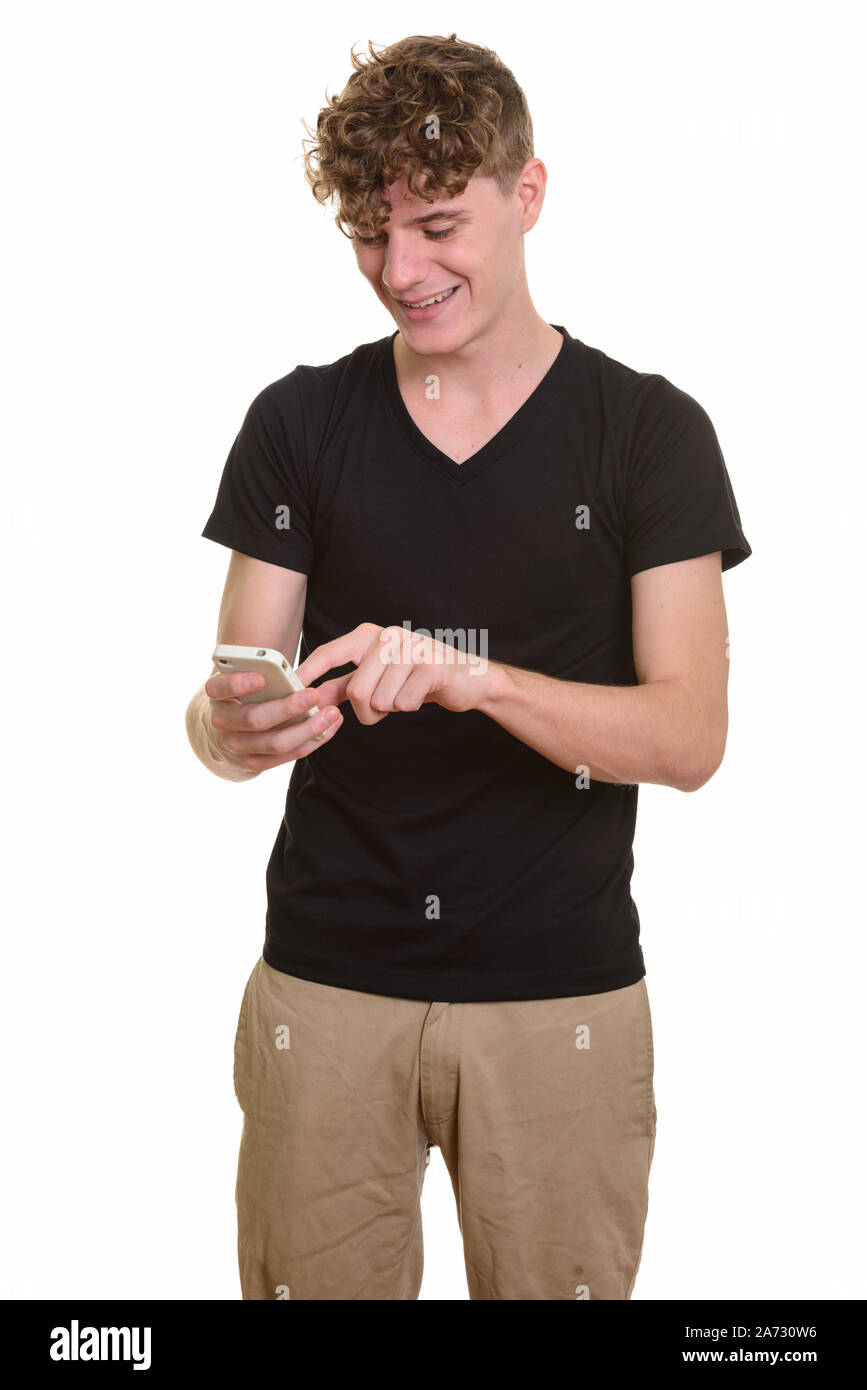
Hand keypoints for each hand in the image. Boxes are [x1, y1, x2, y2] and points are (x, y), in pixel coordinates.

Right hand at [204, 669, 342, 771]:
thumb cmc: (243, 695)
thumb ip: (260, 673)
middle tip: (314, 694)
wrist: (226, 729)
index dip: (239, 684)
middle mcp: (221, 724)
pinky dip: (312, 742)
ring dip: (308, 728)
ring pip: (276, 742)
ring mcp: (237, 747)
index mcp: (216, 696)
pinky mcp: (254, 763)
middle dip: (288, 708)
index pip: (220, 688)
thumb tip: (291, 675)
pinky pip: (288, 755)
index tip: (262, 678)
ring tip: (332, 713)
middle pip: (255, 719)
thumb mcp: (242, 680)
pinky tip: (329, 728)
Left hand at [295, 622, 486, 726]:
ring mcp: (411, 648)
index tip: (289, 690)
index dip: (308, 673)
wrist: (466, 678)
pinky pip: (403, 703)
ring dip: (390, 710)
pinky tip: (419, 695)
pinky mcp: (431, 666)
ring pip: (379, 700)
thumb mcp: (376, 677)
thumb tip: (308, 697)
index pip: (329, 653)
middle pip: (355, 690)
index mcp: (369, 635)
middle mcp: (387, 636)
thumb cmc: (414, 678)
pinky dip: (409, 708)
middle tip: (382, 709)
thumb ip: (343, 685)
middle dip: (366, 712)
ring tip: (403, 697)